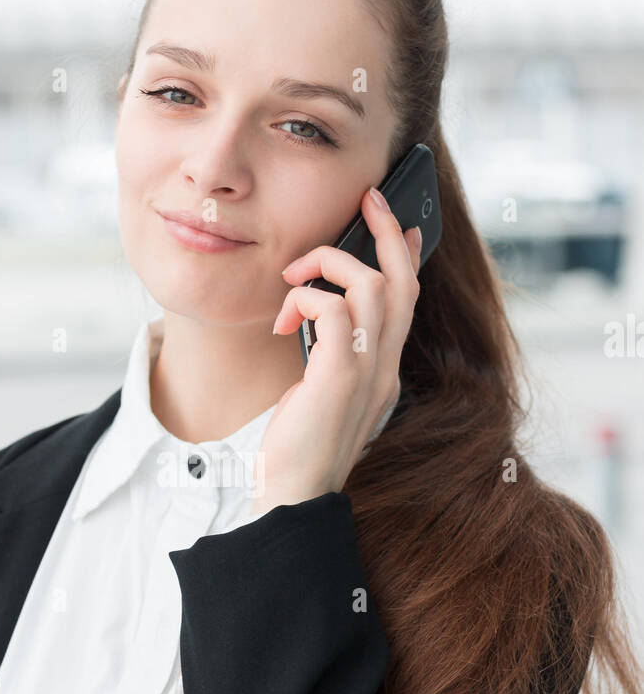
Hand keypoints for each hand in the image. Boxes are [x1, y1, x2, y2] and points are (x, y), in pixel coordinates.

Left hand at [250, 186, 420, 516]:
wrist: (291, 495)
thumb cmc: (298, 448)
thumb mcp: (323, 393)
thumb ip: (332, 356)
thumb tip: (321, 314)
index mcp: (384, 371)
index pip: (408, 301)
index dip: (407, 256)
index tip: (401, 225)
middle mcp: (385, 368)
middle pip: (403, 281)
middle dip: (386, 231)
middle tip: (368, 198)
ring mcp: (368, 373)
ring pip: (372, 285)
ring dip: (328, 264)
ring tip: (293, 279)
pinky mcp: (340, 377)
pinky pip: (333, 309)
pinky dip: (307, 299)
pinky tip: (284, 319)